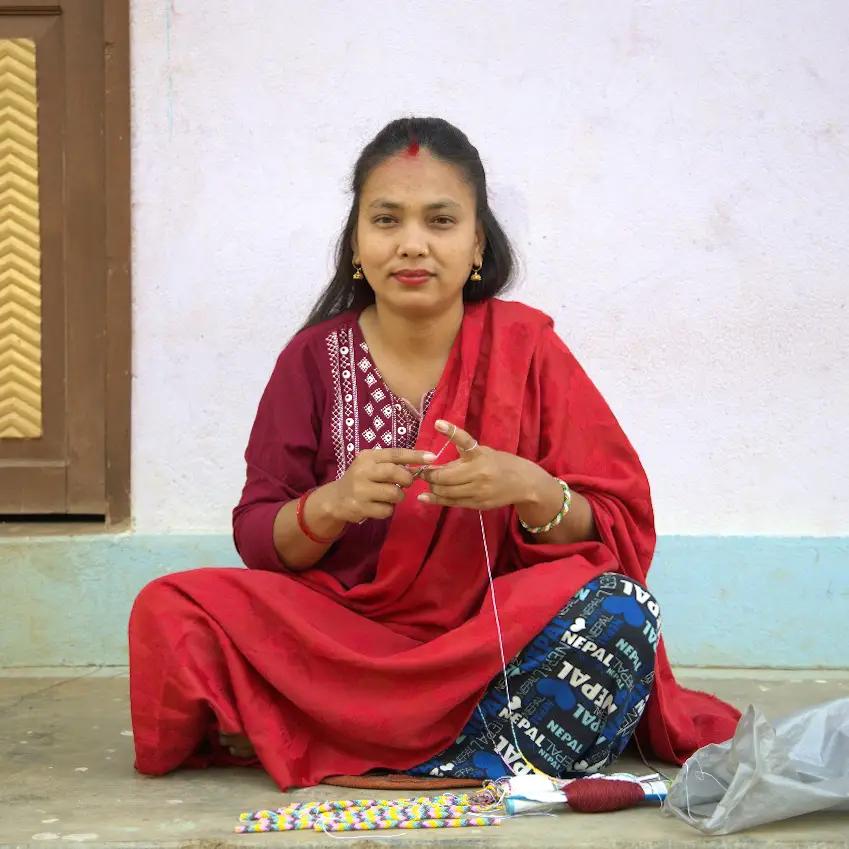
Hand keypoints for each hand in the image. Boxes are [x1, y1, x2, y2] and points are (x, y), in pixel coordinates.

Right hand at [325, 448, 436, 523]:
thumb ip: (391, 464)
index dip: (415, 455)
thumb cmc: (360, 479)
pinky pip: (386, 510)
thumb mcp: (372, 465)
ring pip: (393, 494)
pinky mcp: (360, 507)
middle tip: (407, 482)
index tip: (432, 457)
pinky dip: (388, 509)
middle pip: (394, 472)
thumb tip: (420, 466)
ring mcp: (360, 490)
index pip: (395, 454)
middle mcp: (362, 471)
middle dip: (407, 479)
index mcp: (368, 457)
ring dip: (398, 497)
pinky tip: (379, 506)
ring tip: (390, 496)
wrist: (336, 499)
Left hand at [418, 420, 545, 510]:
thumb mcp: (484, 453)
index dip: (451, 432)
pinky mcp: (478, 504)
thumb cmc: (501, 463)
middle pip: (446, 476)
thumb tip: (436, 465)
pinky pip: (452, 503)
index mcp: (481, 455)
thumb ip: (463, 457)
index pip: (465, 442)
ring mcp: (478, 491)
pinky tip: (424, 497)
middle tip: (421, 471)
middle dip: (429, 474)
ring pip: (446, 491)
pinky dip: (436, 499)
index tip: (438, 423)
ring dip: (432, 486)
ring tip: (427, 482)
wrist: (524, 483)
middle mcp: (479, 473)